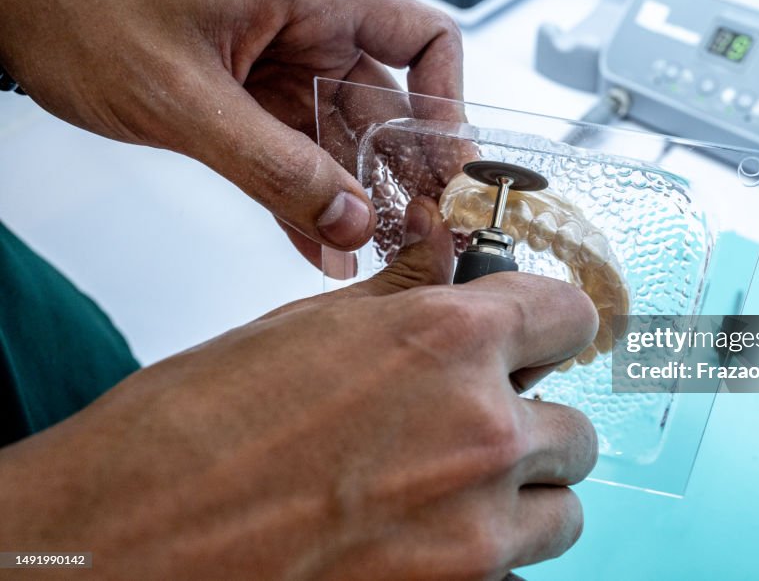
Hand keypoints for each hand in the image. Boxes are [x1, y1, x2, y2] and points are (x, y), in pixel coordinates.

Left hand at [0, 0, 462, 259]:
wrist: (20, 12)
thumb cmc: (90, 11)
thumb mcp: (186, 97)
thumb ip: (273, 166)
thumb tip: (348, 220)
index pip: (424, 39)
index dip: (447, 101)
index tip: (448, 165)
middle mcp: (309, 34)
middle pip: (389, 107)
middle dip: (401, 174)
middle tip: (411, 235)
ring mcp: (281, 74)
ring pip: (344, 144)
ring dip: (355, 201)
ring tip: (369, 255)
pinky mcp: (252, 108)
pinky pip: (298, 162)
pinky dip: (309, 205)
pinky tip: (319, 248)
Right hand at [0, 199, 599, 579]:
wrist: (125, 542)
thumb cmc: (193, 432)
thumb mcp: (306, 331)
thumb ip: (405, 300)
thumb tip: (452, 265)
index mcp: (447, 343)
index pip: (569, 316)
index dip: (552, 325)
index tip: (542, 338)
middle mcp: (481, 431)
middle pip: (575, 427)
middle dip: (532, 424)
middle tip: (476, 427)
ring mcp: (477, 529)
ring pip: (560, 510)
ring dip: (522, 497)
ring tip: (451, 493)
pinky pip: (513, 571)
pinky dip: (484, 557)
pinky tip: (419, 539)